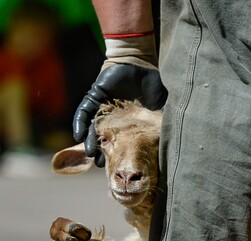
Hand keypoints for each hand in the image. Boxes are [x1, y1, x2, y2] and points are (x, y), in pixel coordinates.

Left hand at [72, 34, 166, 166]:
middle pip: (105, 138)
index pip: (123, 141)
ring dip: (90, 141)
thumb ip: (163, 124)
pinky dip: (80, 124)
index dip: (120, 154)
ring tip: (90, 154)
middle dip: (103, 152)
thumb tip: (173, 141)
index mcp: (130, 122)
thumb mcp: (161, 108)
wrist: (139, 63)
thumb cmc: (153, 84)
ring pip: (92, 128)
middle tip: (102, 166)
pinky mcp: (94, 97)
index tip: (121, 167)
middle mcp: (114, 118)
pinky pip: (83, 113)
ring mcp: (102, 107)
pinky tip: (77, 136)